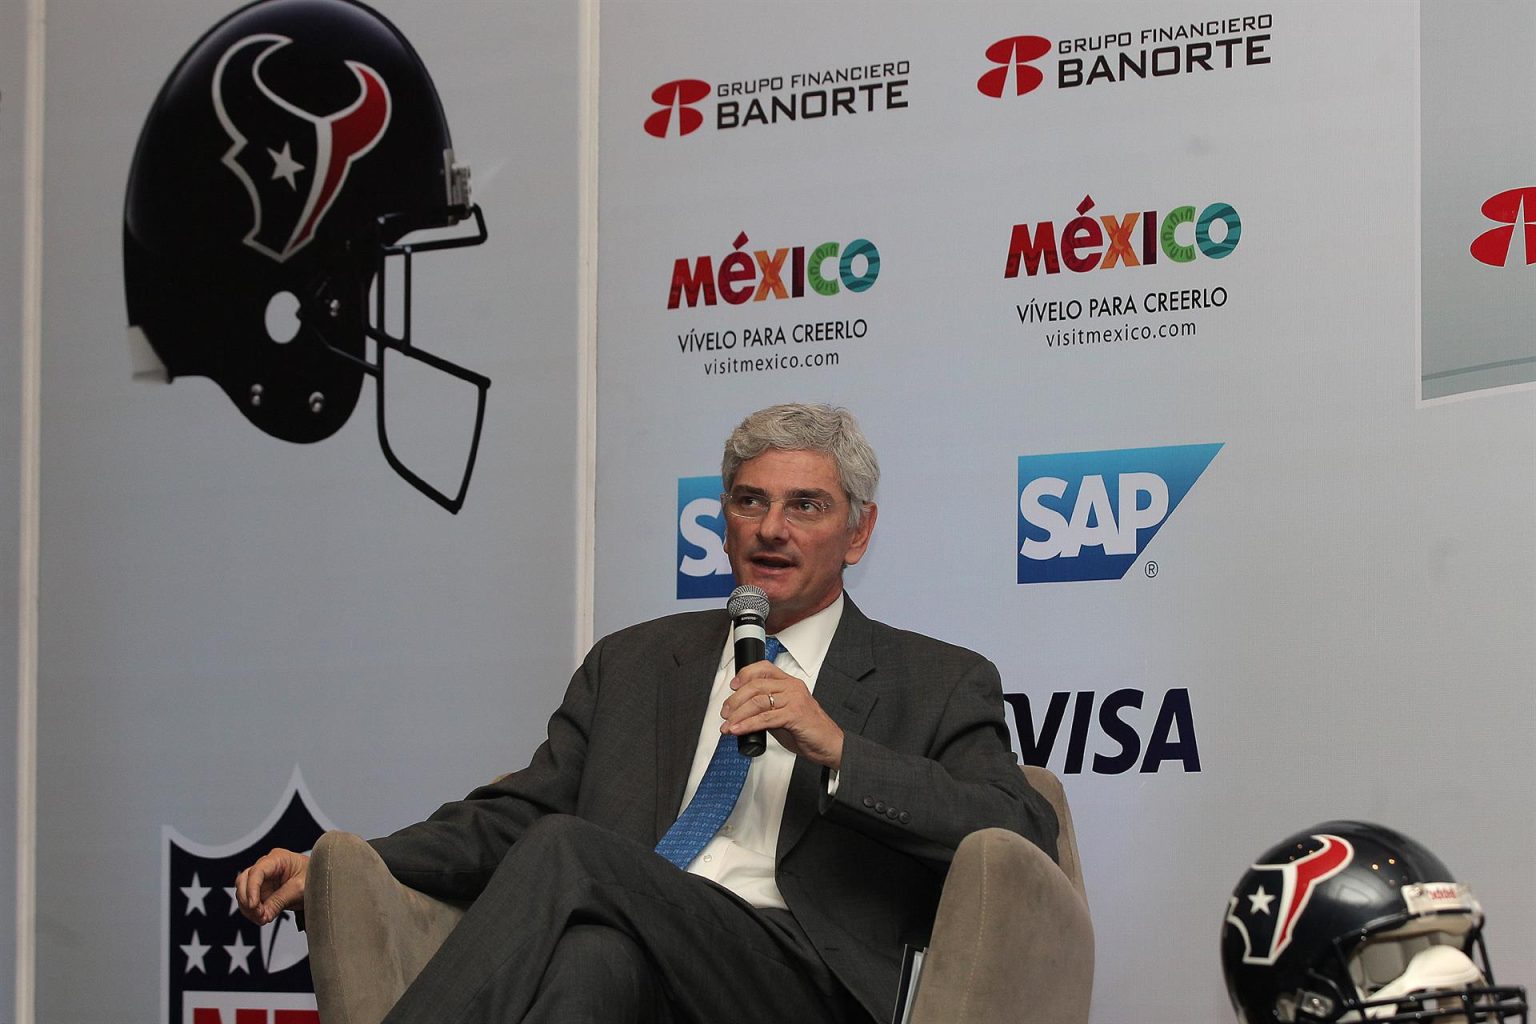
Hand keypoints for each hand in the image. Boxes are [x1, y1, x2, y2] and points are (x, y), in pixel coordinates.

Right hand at [235, 847, 308, 925]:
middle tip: (258, 914)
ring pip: (244, 892)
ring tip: (262, 919)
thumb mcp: (299, 889)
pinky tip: (262, 918)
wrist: (322, 884)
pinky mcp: (263, 891)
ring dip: (249, 908)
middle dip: (247, 899)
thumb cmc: (314, 878)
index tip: (253, 905)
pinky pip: (251, 901)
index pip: (257, 871)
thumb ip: (279, 901)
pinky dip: (253, 912)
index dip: (251, 889)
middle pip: (244, 880)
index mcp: (278, 858)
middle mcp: (267, 866)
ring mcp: (263, 879)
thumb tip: (263, 916)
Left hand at [724, 662, 844, 768]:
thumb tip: (743, 714)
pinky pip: (765, 718)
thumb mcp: (784, 717)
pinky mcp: (795, 714)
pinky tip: (738, 730)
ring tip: (728, 726)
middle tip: (725, 713)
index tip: (732, 687)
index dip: (745, 674)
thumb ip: (767, 711)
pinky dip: (748, 724)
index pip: (764, 668)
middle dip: (735, 700)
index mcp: (790, 684)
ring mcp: (794, 700)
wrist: (831, 745)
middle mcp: (792, 687)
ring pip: (758, 701)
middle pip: (756, 685)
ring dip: (738, 715)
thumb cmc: (810, 732)